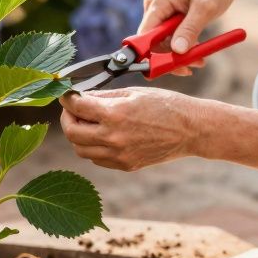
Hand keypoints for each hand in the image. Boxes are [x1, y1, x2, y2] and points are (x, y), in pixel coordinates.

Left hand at [57, 87, 202, 170]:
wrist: (191, 130)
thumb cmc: (165, 105)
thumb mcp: (133, 92)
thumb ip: (103, 96)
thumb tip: (81, 96)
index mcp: (115, 114)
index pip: (76, 106)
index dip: (66, 98)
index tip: (66, 94)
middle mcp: (113, 137)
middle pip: (71, 132)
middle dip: (67, 118)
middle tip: (73, 110)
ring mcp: (119, 155)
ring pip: (80, 149)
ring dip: (78, 135)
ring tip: (87, 123)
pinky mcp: (125, 165)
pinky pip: (97, 159)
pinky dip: (92, 147)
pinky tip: (102, 135)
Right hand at [140, 0, 241, 75]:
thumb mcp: (205, 8)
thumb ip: (189, 29)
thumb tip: (177, 51)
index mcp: (159, 1)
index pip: (145, 34)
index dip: (150, 54)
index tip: (165, 67)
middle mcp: (156, 7)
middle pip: (154, 42)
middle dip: (171, 57)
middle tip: (190, 68)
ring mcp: (163, 13)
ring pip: (164, 43)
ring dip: (180, 55)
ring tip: (200, 60)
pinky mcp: (171, 19)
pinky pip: (172, 39)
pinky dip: (184, 48)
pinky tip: (198, 52)